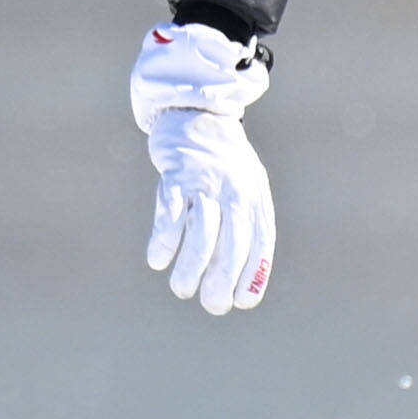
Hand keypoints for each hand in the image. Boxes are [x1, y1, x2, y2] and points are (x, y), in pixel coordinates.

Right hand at [129, 22, 276, 313]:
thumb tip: (237, 281)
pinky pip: (171, 212)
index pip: (260, 243)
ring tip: (181, 289)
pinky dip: (164, 239)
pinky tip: (157, 260)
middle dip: (222, 279)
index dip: (252, 275)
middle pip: (233, 243)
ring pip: (202, 233)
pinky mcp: (177, 174)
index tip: (240, 302)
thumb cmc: (222, 163)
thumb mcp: (246, 188)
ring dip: (192, 267)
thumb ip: (244, 227)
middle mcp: (235, 190)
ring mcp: (206, 182)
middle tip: (211, 305)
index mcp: (255, 197)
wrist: (197, 113)